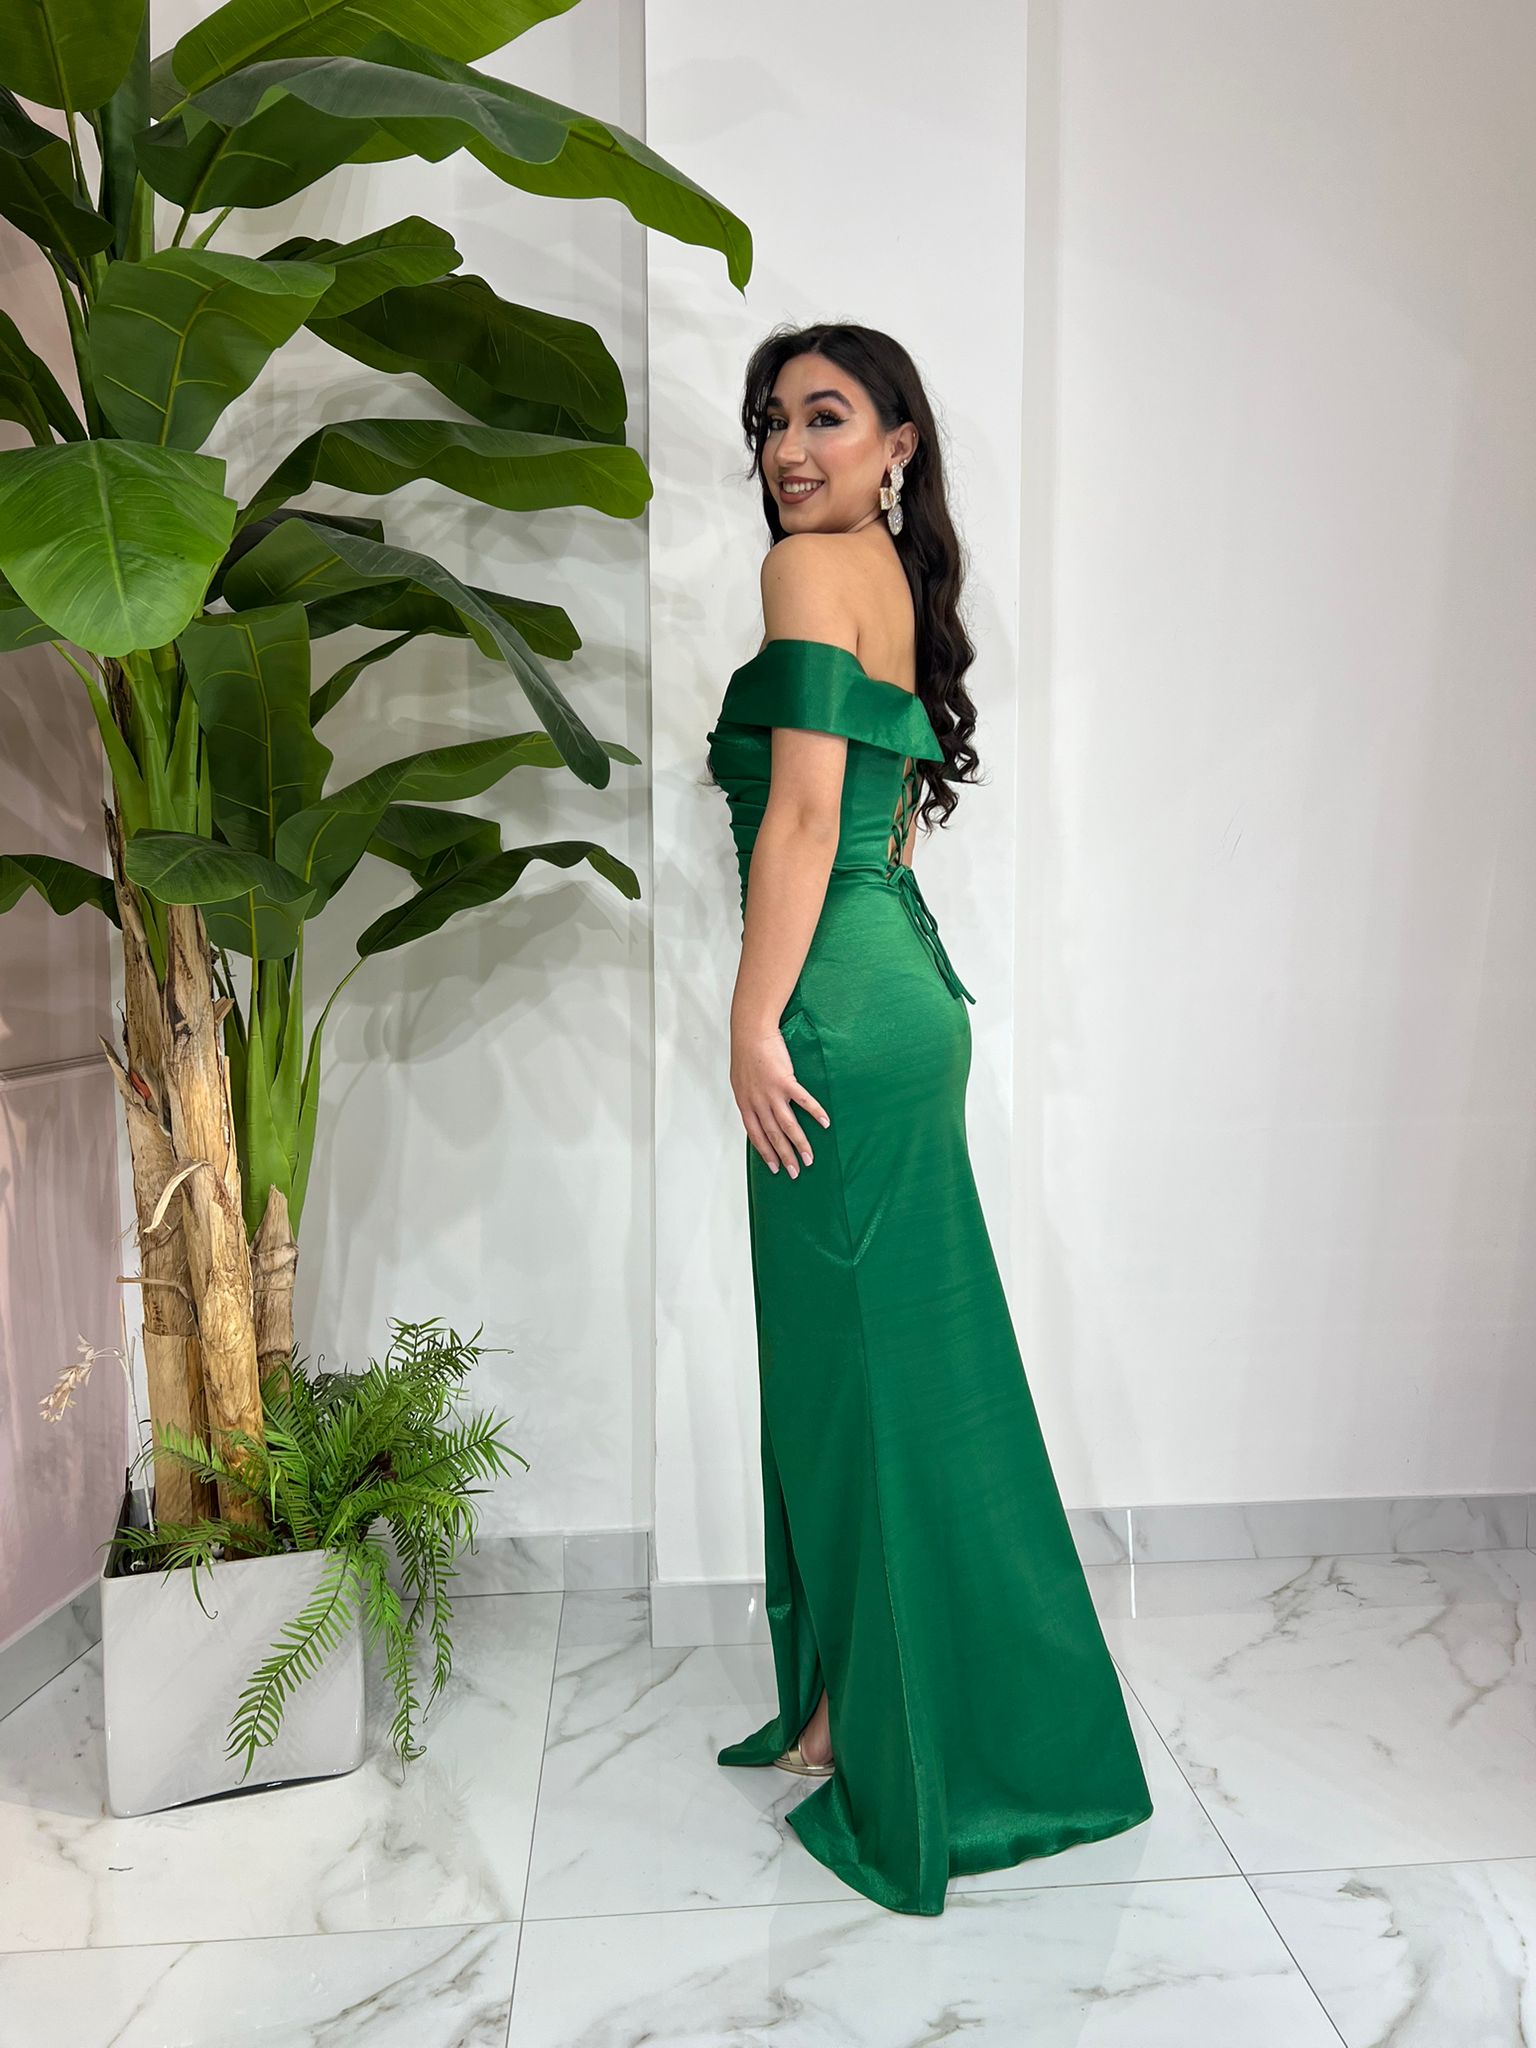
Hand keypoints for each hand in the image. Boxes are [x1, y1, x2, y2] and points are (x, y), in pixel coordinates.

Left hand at [731, 1020, 829, 1176]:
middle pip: (773, 1136)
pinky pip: (803, 1101)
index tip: (775, 1168)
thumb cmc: (746, 1055)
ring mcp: (772, 1093)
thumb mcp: (741, 1082)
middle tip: (795, 1173)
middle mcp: (758, 1102)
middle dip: (785, 1156)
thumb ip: (750, 1099)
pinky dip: (815, 1113)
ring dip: (799, 1143)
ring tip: (809, 1158)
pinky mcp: (786, 1081)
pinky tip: (825, 1123)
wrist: (751, 1033)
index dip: (766, 1153)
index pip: (756, 1136)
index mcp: (746, 1104)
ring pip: (787, 1125)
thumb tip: (757, 1112)